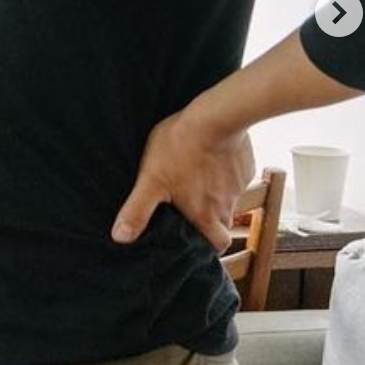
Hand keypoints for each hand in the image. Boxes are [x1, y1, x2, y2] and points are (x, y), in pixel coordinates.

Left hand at [113, 105, 254, 251]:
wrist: (215, 118)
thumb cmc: (180, 149)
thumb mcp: (150, 180)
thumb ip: (137, 211)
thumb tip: (120, 237)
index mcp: (206, 214)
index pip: (218, 244)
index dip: (210, 247)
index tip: (199, 244)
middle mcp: (227, 204)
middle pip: (224, 224)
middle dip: (212, 223)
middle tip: (194, 213)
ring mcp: (239, 184)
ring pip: (229, 199)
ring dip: (215, 195)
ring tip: (195, 182)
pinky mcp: (244, 165)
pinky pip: (236, 176)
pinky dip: (224, 174)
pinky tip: (208, 160)